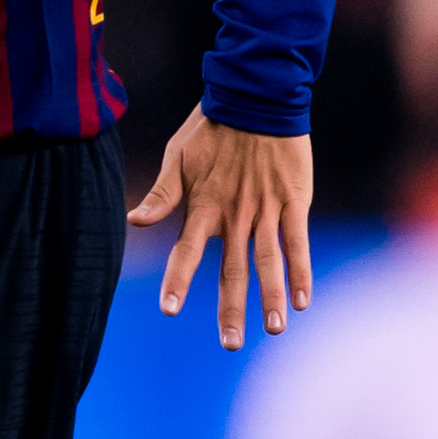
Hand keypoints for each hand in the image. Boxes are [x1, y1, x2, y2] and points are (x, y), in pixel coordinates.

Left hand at [127, 108, 314, 347]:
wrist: (257, 95)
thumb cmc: (212, 127)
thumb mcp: (177, 156)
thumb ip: (161, 194)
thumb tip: (134, 221)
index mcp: (202, 205)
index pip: (185, 251)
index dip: (177, 280)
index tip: (169, 311)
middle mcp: (233, 213)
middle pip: (232, 269)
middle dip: (231, 308)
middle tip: (230, 344)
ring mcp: (266, 208)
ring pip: (268, 260)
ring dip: (271, 297)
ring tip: (274, 329)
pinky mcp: (294, 199)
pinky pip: (296, 240)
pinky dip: (300, 270)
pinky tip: (304, 299)